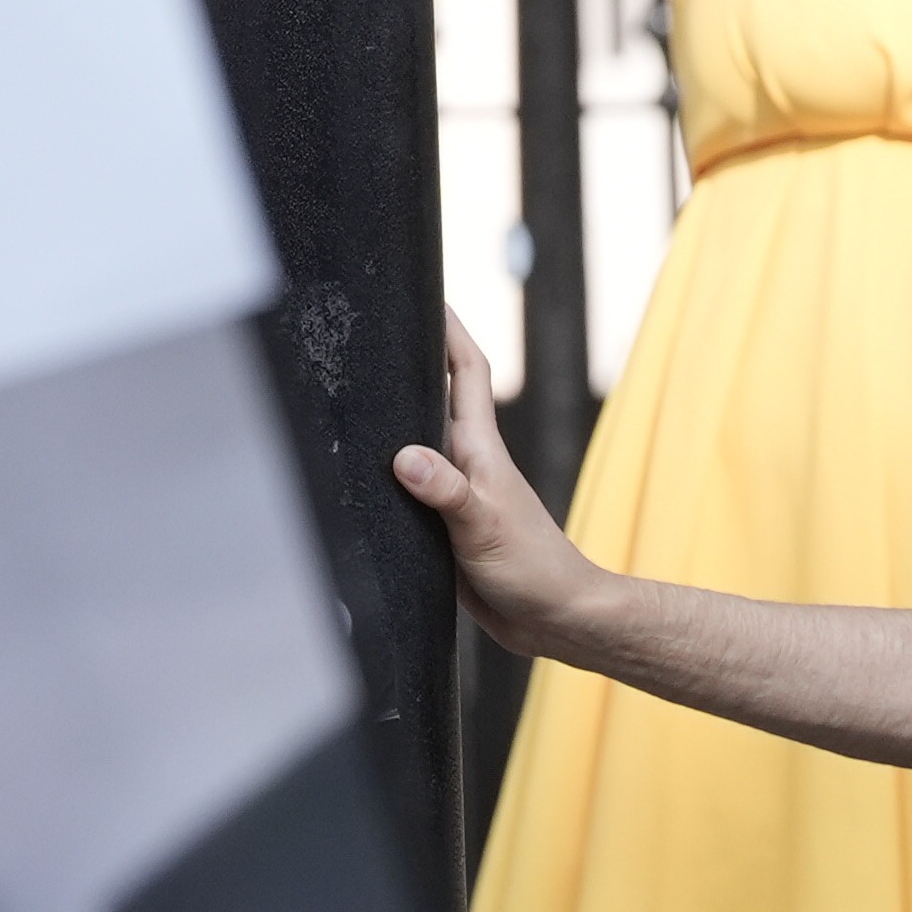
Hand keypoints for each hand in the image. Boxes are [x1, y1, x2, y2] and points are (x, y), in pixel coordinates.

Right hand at [393, 310, 611, 662]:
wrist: (554, 620)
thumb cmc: (532, 569)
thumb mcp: (483, 525)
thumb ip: (445, 491)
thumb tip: (402, 456)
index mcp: (481, 449)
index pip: (465, 371)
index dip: (449, 329)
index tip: (427, 292)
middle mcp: (467, 463)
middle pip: (437, 397)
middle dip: (413, 361)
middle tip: (377, 330)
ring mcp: (456, 493)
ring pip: (420, 442)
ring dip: (395, 417)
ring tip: (358, 390)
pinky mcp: (444, 527)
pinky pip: (411, 487)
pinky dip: (389, 473)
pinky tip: (365, 475)